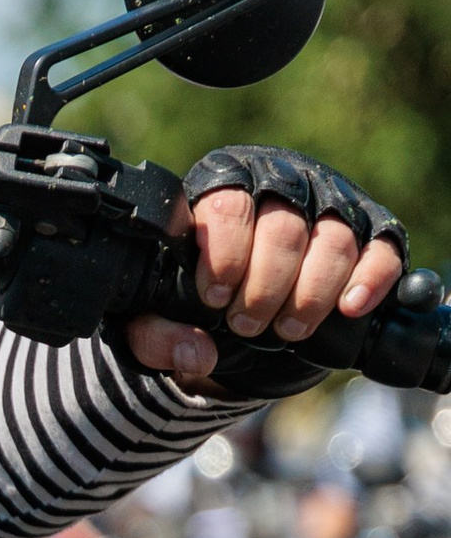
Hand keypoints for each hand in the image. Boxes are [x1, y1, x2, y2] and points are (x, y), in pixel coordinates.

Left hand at [126, 162, 403, 384]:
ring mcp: (332, 204)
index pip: (228, 205)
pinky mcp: (373, 232)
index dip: (223, 257)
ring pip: (332, 241)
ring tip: (288, 329)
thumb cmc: (202, 294)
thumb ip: (155, 333)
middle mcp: (282, 183)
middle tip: (245, 325)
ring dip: (310, 296)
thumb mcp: (160, 311)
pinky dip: (368, 281)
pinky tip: (348, 309)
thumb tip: (192, 354)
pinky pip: (382, 250)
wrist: (248, 300)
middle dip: (264, 289)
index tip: (214, 298)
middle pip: (283, 229)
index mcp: (224, 184)